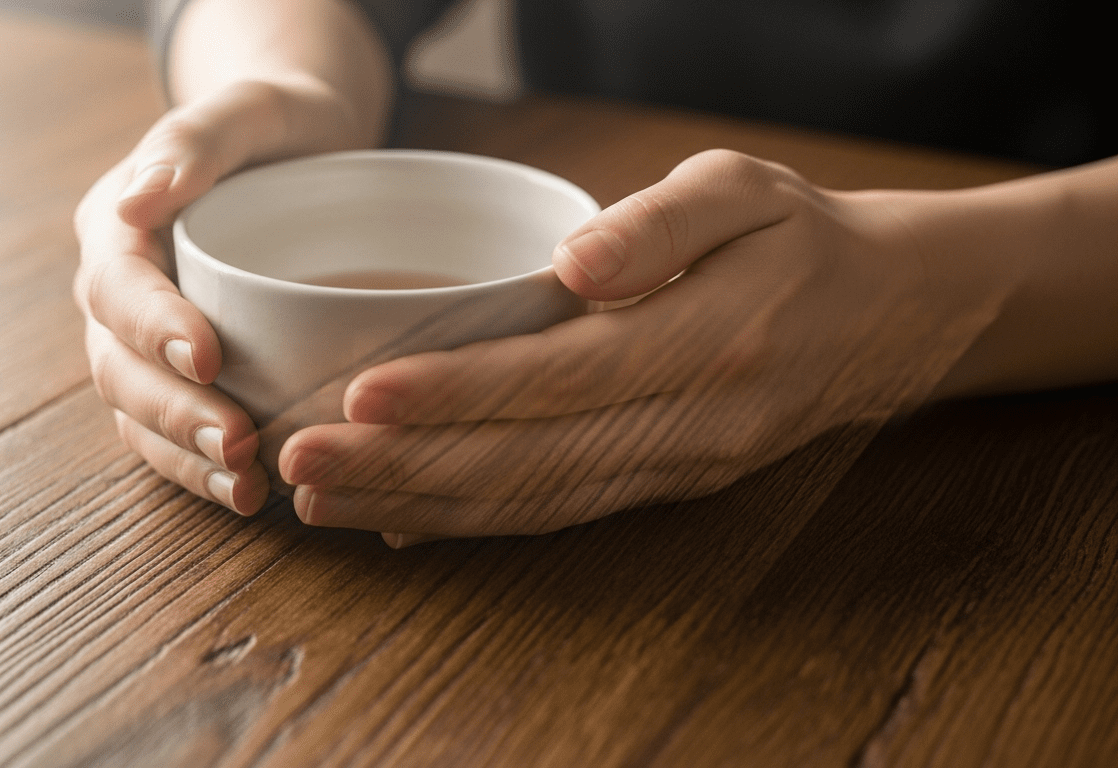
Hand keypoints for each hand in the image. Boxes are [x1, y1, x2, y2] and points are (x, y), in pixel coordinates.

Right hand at [74, 80, 362, 514]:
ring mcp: (143, 343)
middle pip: (119, 365)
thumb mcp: (251, 108)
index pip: (118, 284)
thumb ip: (195, 142)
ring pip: (138, 413)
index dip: (154, 325)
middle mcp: (118, 292)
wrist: (307, 153)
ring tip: (247, 487)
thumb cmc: (280, 125)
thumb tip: (137, 201)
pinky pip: (170, 436)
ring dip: (186, 456)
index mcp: (118, 225)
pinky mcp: (180, 378)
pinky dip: (202, 470)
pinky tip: (250, 495)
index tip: (209, 355)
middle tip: (240, 442)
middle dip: (175, 410)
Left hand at [279, 149, 1015, 543]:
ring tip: (323, 498)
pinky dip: (471, 523)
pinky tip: (396, 521)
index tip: (362, 393)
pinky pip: (556, 515)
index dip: (459, 392)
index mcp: (708, 341)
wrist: (887, 319)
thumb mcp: (745, 190)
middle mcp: (689, 424)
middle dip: (406, 467)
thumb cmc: (800, 239)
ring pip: (533, 504)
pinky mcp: (662, 486)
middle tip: (301, 460)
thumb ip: (660, 222)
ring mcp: (676, 469)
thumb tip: (574, 263)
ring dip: (421, 507)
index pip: (561, 377)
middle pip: (529, 460)